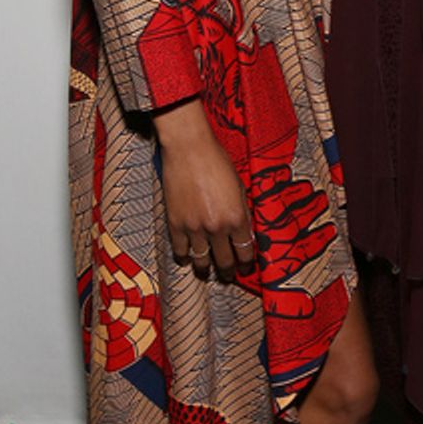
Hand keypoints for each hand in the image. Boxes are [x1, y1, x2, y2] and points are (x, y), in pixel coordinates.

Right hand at [153, 99, 255, 278]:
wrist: (189, 148)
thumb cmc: (217, 161)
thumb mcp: (240, 186)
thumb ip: (242, 211)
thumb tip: (244, 232)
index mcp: (237, 218)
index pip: (245, 251)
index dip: (247, 262)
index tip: (246, 266)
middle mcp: (217, 228)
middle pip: (225, 261)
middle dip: (229, 271)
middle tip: (230, 275)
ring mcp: (195, 228)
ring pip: (202, 261)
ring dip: (206, 269)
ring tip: (208, 272)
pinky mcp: (175, 224)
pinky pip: (180, 251)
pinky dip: (185, 257)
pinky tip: (188, 258)